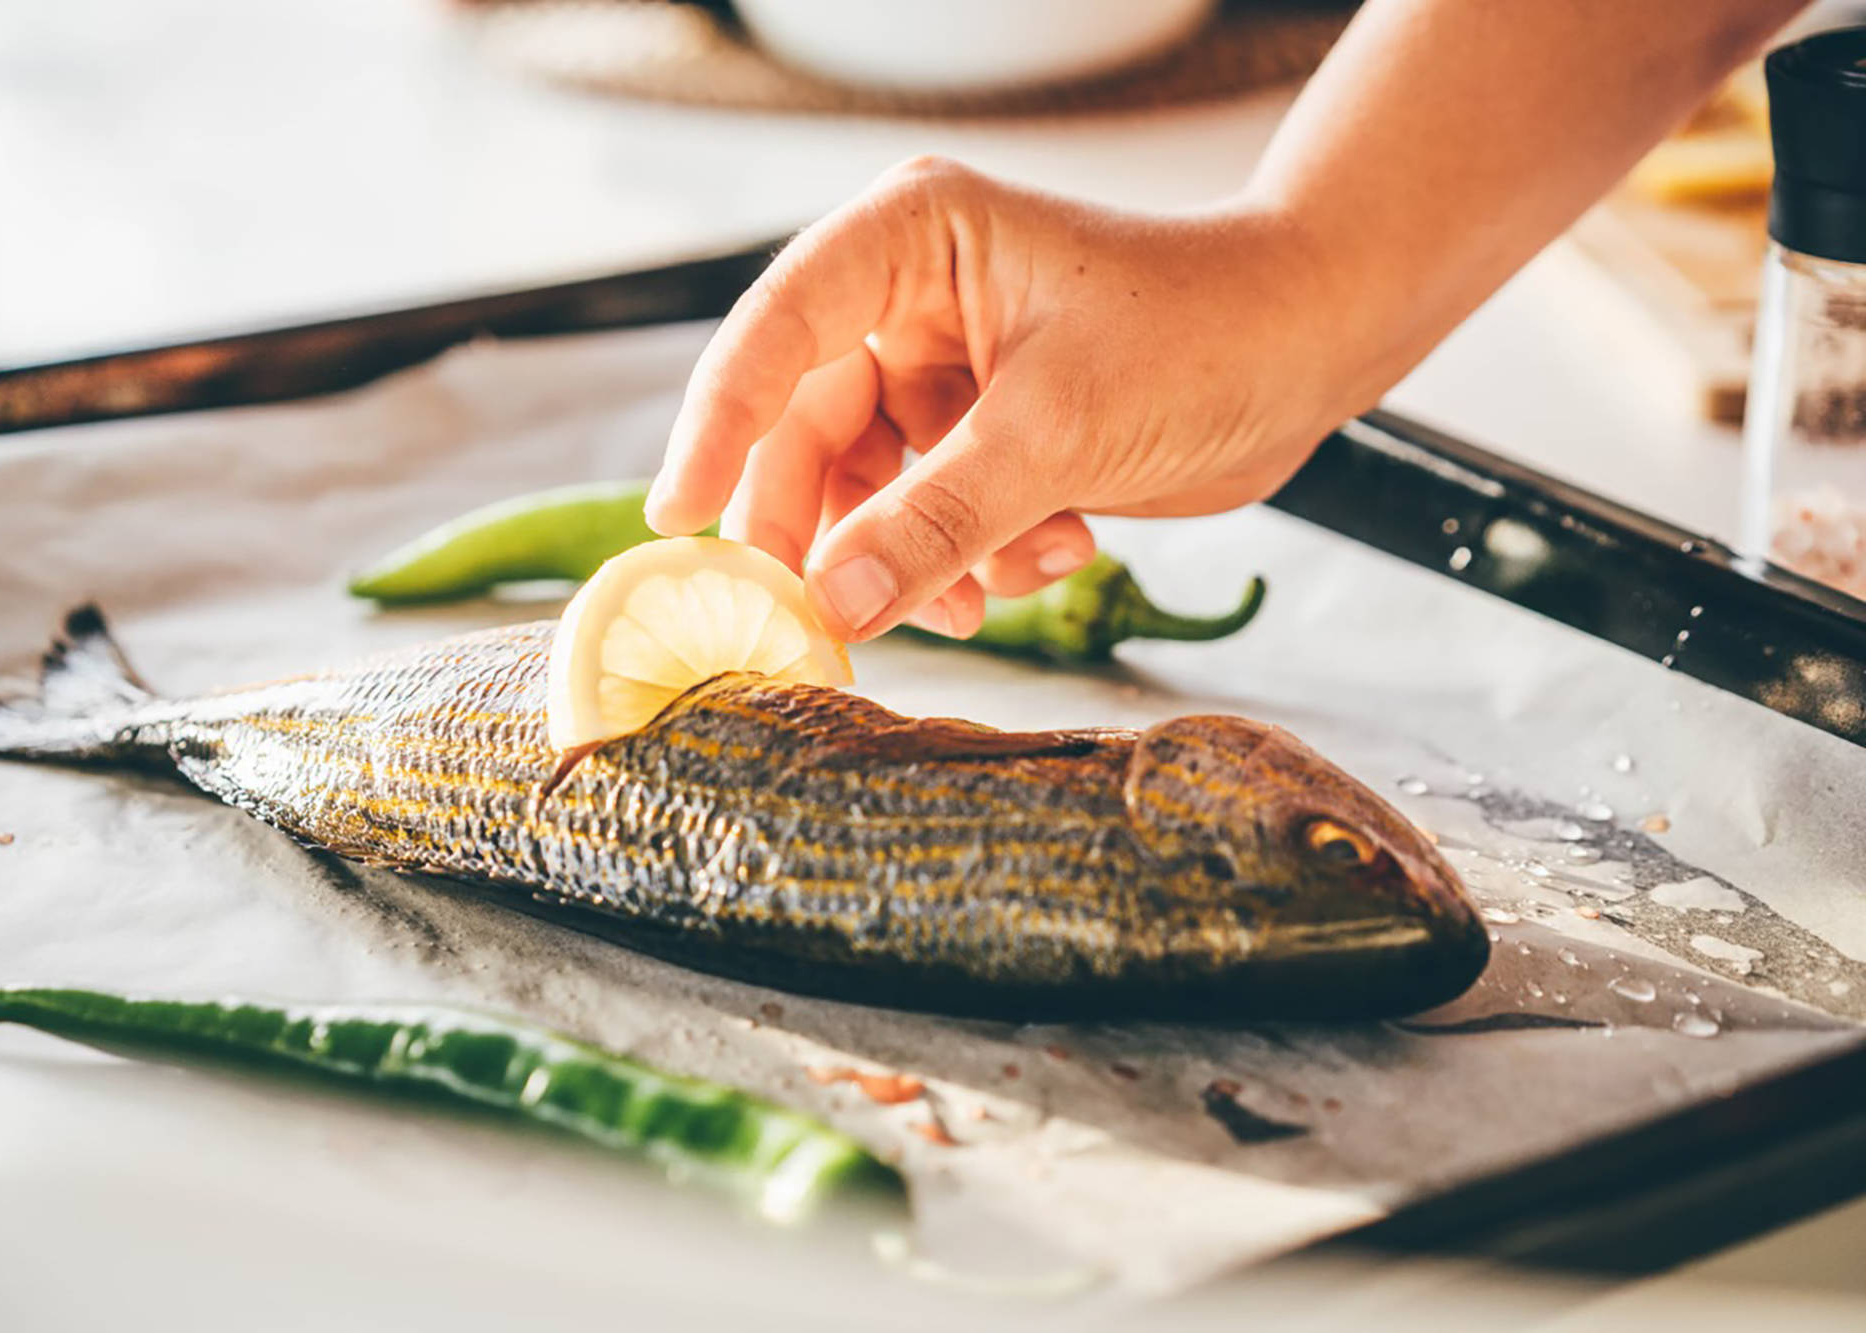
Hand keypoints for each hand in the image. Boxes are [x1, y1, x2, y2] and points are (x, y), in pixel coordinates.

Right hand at [644, 157, 1361, 640]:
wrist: (1312, 350)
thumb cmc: (1203, 333)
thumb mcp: (1056, 432)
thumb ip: (935, 522)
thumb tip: (826, 605)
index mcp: (908, 242)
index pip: (773, 335)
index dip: (717, 430)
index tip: (679, 522)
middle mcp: (909, 299)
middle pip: (807, 429)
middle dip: (833, 529)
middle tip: (823, 618)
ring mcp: (944, 370)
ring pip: (870, 490)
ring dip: (923, 559)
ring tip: (990, 593)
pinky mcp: (982, 432)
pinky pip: (931, 516)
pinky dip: (979, 556)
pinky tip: (1057, 550)